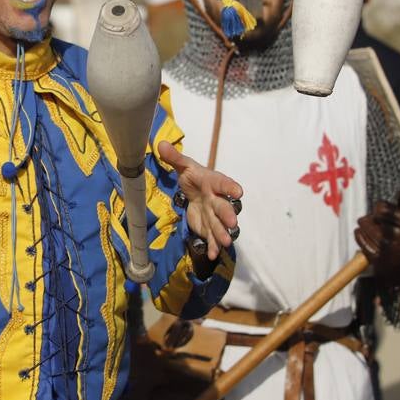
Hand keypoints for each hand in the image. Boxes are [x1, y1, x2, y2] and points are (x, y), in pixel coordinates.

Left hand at [157, 141, 242, 260]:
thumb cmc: (192, 175)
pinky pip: (212, 237)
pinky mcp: (207, 226)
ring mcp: (213, 214)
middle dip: (228, 215)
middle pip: (223, 207)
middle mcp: (216, 199)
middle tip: (233, 223)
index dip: (230, 187)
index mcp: (212, 182)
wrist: (194, 188)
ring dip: (222, 233)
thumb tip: (160, 144)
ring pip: (219, 225)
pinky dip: (213, 247)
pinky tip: (214, 256)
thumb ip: (174, 157)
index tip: (239, 192)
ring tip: (226, 243)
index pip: (222, 183)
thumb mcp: (182, 165)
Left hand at [355, 191, 399, 286]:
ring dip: (365, 225)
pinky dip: (360, 235)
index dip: (381, 207)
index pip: (385, 209)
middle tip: (376, 220)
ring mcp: (386, 248)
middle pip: (374, 216)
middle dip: (373, 216)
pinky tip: (365, 235)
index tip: (381, 210)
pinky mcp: (376, 257)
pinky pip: (360, 238)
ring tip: (371, 228)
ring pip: (365, 226)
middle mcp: (399, 236)